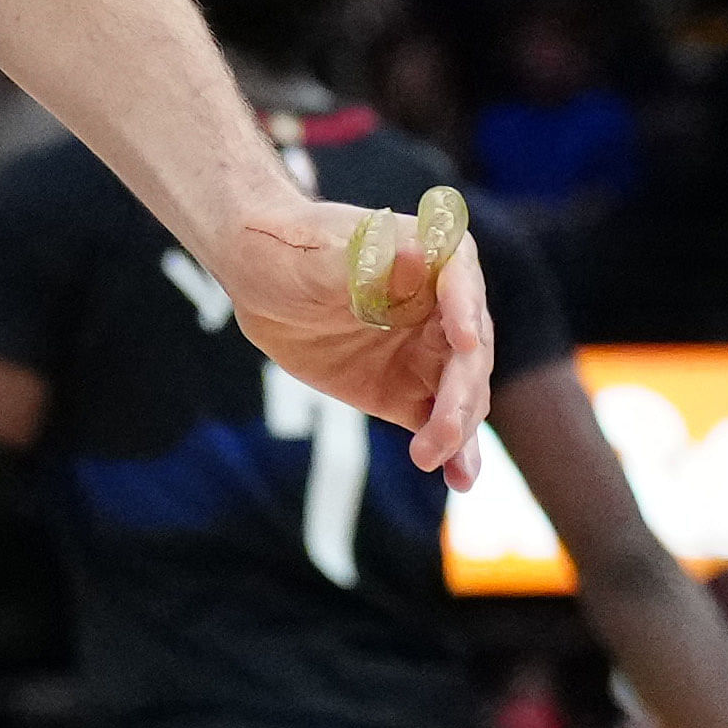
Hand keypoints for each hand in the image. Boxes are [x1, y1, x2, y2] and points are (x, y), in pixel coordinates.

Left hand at [214, 184, 492, 481]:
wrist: (258, 282)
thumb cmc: (288, 248)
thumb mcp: (315, 255)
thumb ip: (364, 264)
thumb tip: (413, 253)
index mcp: (434, 257)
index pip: (461, 284)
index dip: (466, 311)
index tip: (465, 341)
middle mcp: (446, 307)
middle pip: (468, 354)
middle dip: (460, 393)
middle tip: (441, 430)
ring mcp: (429, 354)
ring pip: (461, 396)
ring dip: (458, 431)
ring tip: (436, 460)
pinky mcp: (409, 391)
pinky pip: (438, 423)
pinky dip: (452, 452)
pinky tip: (457, 478)